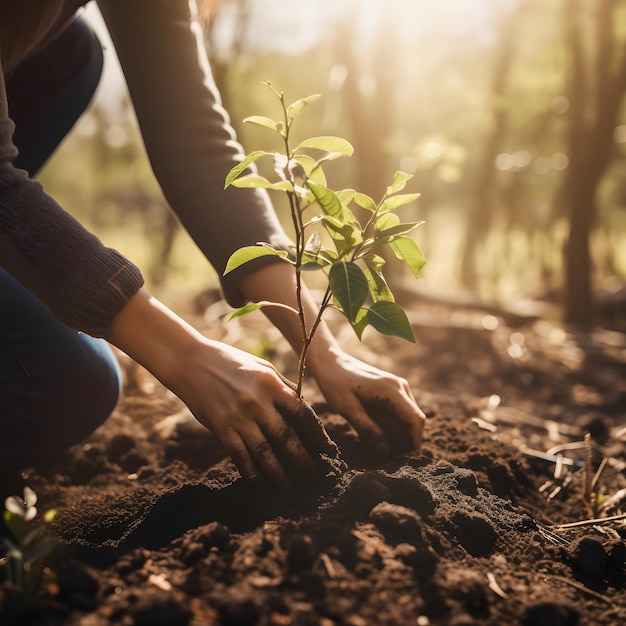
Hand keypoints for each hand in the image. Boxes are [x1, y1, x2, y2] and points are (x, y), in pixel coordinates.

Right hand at [108, 290, 339, 485]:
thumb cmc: (231, 362)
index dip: (317, 435)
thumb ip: (281, 388)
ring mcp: (238, 417)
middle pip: (286, 438)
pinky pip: (241, 457)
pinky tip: (262, 486)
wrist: (192, 362)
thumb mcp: (261, 368)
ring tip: (292, 489)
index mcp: (271, 384)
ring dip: (280, 475)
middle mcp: (257, 402)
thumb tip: (302, 411)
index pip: (301, 414)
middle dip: (303, 461)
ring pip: (265, 453)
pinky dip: (253, 475)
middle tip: (315, 479)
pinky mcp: (221, 429)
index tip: (327, 450)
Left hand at [308, 347, 424, 455]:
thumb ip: (368, 430)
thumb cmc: (336, 383)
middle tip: (391, 460)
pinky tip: (379, 437)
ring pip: (407, 417)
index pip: (416, 419)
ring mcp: (397, 387)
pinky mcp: (391, 390)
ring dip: (400, 435)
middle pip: (414, 420)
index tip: (404, 460)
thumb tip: (386, 451)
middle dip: (406, 441)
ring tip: (383, 451)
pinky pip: (399, 412)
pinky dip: (394, 426)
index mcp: (392, 390)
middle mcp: (400, 387)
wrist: (330, 362)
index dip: (414, 441)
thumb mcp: (348, 409)